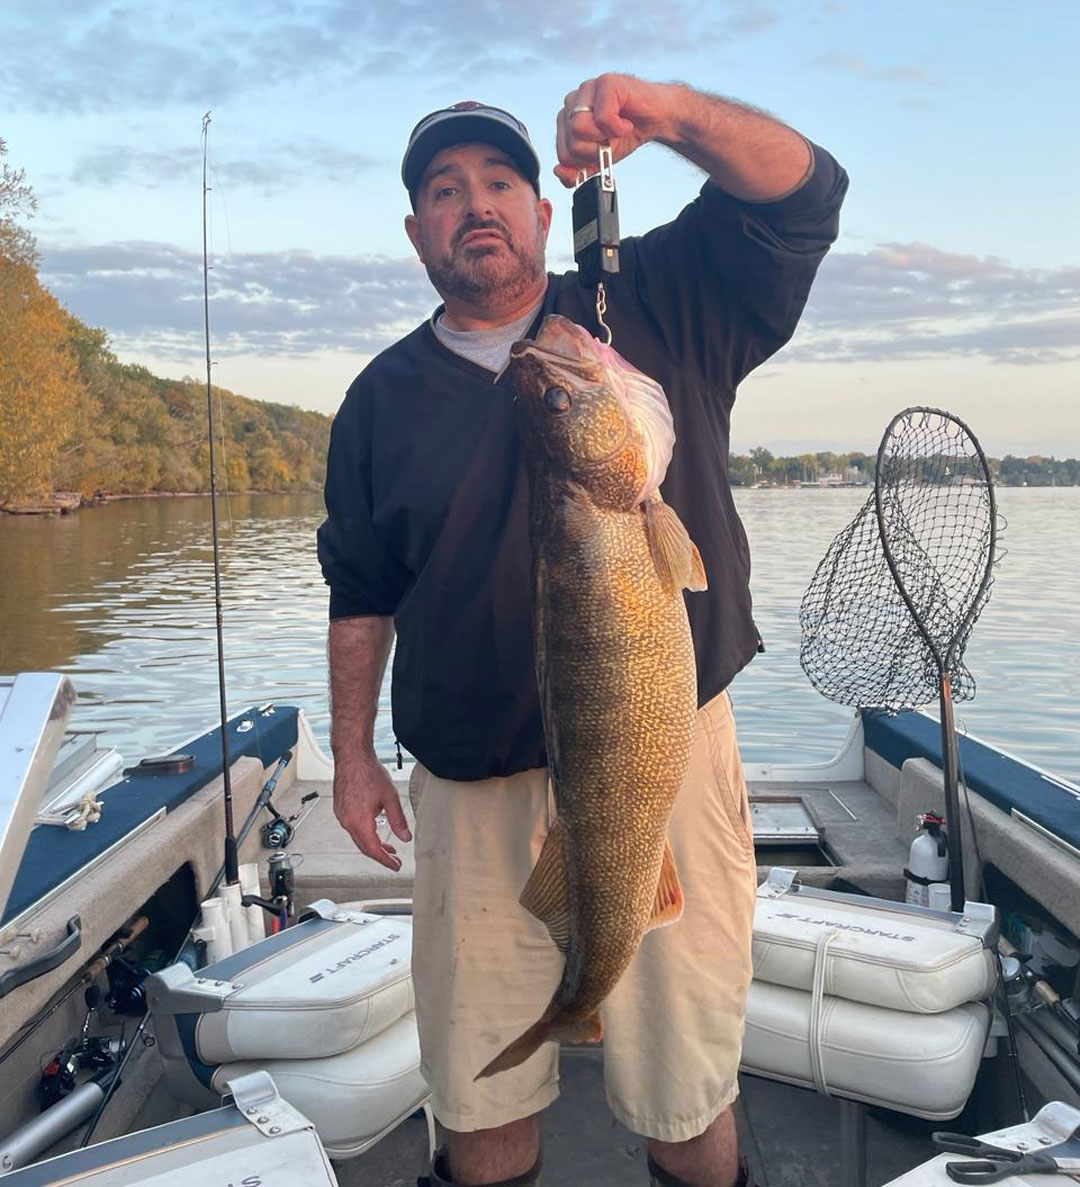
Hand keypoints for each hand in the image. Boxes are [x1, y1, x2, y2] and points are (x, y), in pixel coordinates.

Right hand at [333, 751, 410, 870]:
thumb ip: (398, 820)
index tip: (396, 866)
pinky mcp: (340, 808)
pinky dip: (365, 833)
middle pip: (364, 846)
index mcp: (358, 821)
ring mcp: (341, 815)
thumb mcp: (390, 797)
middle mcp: (347, 821)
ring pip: (358, 837)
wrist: (352, 756)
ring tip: (388, 847)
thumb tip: (405, 838)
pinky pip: (353, 827)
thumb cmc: (369, 772)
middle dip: (380, 855)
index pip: (372, 849)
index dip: (385, 860)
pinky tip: (375, 830)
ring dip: (373, 843)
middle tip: (394, 859)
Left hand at [554, 74, 673, 187]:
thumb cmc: (627, 135)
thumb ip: (577, 171)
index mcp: (566, 119)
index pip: (563, 153)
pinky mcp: (605, 83)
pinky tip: (626, 122)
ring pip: (578, 128)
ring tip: (618, 129)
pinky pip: (602, 118)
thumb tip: (559, 171)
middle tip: (612, 140)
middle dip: (595, 151)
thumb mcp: (599, 160)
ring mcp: (587, 89)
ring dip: (605, 138)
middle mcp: (572, 101)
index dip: (586, 160)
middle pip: (570, 144)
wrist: (657, 119)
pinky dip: (618, 128)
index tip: (603, 149)